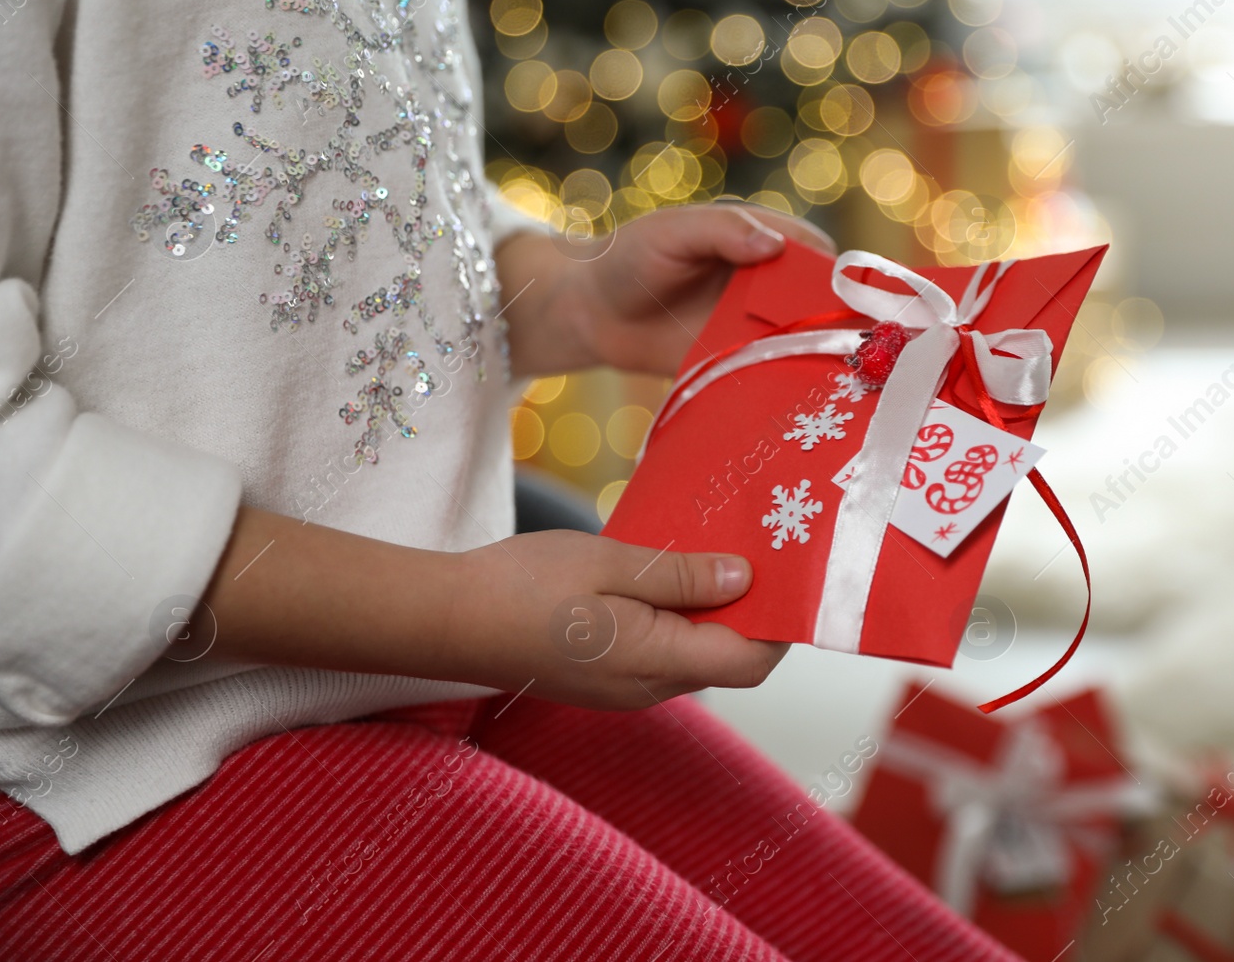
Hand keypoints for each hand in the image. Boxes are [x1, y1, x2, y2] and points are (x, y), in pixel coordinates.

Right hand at [202, 508, 785, 715]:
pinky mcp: (602, 676)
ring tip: (709, 547)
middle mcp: (648, 688)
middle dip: (749, 608)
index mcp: (658, 663)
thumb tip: (745, 577)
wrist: (444, 619)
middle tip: (752, 545)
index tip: (789, 571)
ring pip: (693, 653)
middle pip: (727, 659)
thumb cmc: (520, 588)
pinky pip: (659, 649)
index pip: (751, 661)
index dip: (781, 622)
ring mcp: (623, 688)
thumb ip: (682, 576)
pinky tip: (663, 570)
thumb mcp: (611, 564)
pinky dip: (674, 614)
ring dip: (709, 607)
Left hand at [572, 204, 835, 375]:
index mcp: (762, 240)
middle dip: (838, 325)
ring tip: (837, 383)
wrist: (591, 313)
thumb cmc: (630, 258)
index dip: (837, 276)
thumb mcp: (673, 233)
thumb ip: (723, 231)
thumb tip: (775, 246)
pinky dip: (786, 386)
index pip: (816, 254)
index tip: (850, 302)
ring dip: (819, 360)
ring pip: (804, 342)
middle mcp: (768, 285)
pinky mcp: (739, 362)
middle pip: (820, 304)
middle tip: (854, 352)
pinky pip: (771, 374)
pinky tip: (799, 405)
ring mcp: (755, 327)